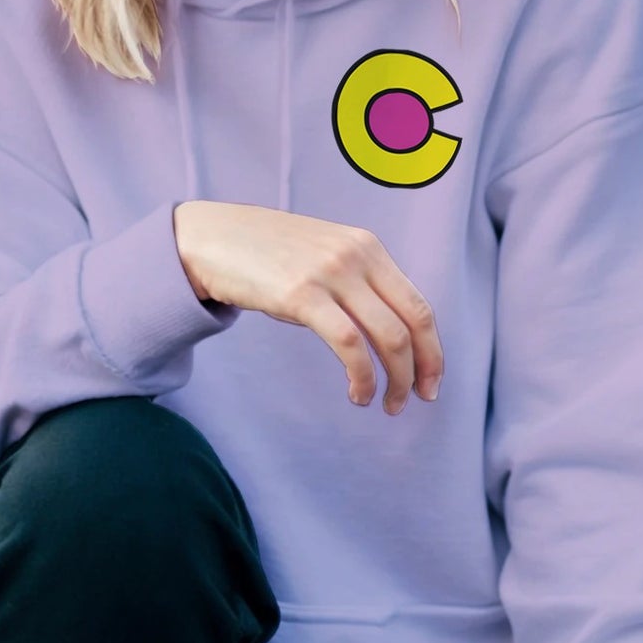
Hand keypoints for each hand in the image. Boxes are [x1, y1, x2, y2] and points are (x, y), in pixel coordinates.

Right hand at [172, 199, 442, 413]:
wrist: (210, 238)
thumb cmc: (265, 255)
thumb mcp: (323, 255)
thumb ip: (356, 281)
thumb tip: (386, 330)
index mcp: (368, 247)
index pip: (418, 305)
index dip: (432, 350)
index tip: (430, 381)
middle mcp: (357, 256)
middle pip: (412, 323)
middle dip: (422, 369)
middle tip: (416, 399)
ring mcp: (330, 273)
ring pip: (387, 337)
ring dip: (394, 380)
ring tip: (386, 404)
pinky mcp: (301, 294)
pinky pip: (349, 344)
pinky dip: (361, 376)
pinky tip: (356, 393)